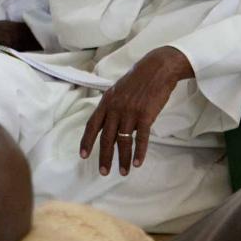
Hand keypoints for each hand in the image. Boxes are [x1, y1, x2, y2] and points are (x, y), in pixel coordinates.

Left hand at [80, 46, 192, 175]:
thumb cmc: (138, 80)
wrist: (157, 69)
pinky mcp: (146, 115)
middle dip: (104, 157)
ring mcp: (130, 112)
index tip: (83, 156)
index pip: (92, 125)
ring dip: (123, 158)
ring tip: (123, 172)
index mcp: (106, 102)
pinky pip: (141, 138)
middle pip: (106, 137)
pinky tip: (137, 163)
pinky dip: (139, 152)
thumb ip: (111, 107)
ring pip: (123, 141)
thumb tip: (107, 124)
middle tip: (103, 172)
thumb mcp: (117, 91)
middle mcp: (115, 108)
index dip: (86, 141)